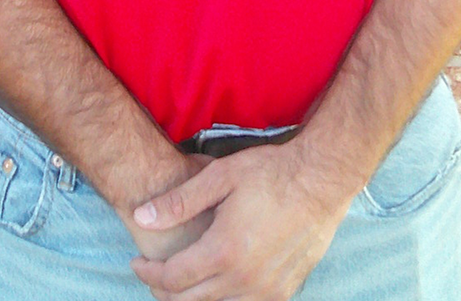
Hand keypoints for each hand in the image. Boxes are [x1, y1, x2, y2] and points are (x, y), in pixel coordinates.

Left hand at [126, 142, 354, 300]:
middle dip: (163, 290)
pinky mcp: (284, 291)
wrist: (322, 180)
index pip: (172, 279)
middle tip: (153, 273)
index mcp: (224, 251)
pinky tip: (215, 283)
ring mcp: (267, 290)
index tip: (137, 263)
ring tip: (181, 281)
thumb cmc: (271, 173)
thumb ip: (178, 202)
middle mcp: (245, 278)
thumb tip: (140, 218)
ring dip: (192, 299)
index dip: (148, 274)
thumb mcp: (219, 177)